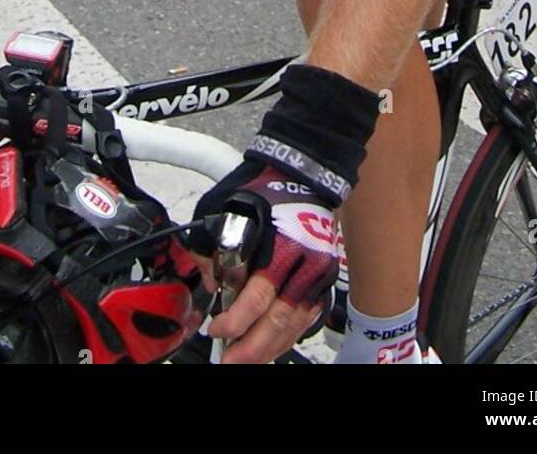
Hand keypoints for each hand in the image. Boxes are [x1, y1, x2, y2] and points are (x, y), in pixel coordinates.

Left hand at [193, 163, 336, 363]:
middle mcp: (305, 264)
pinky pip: (308, 317)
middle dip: (251, 349)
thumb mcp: (225, 208)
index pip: (257, 299)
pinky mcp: (325, 277)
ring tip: (247, 360)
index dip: (235, 323)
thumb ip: (212, 248)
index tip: (216, 331)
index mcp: (280, 246)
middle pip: (278, 321)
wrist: (303, 174)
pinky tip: (273, 345)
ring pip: (295, 325)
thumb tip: (211, 284)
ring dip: (270, 348)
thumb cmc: (264, 189)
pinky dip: (290, 335)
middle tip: (229, 361)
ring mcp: (319, 273)